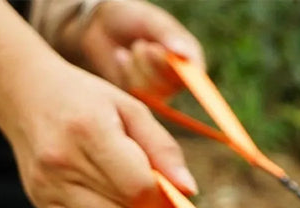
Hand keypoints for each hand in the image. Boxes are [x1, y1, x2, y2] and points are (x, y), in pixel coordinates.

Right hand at [0, 51, 196, 207]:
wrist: (28, 95)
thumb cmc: (91, 103)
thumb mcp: (133, 112)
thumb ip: (165, 152)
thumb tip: (188, 192)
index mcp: (89, 130)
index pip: (139, 188)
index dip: (165, 200)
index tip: (171, 192)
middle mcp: (62, 160)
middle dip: (145, 205)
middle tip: (138, 181)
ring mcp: (48, 185)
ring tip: (117, 189)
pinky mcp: (41, 202)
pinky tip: (104, 202)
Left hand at [76, 0, 204, 98]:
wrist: (102, 25)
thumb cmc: (132, 17)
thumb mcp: (150, 20)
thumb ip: (167, 34)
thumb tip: (183, 53)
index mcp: (190, 60)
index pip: (197, 78)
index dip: (188, 78)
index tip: (175, 69)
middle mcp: (179, 79)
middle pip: (171, 84)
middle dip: (152, 62)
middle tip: (143, 44)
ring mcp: (161, 91)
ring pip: (152, 89)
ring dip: (137, 65)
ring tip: (131, 49)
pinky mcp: (142, 97)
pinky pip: (137, 92)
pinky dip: (126, 71)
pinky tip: (122, 58)